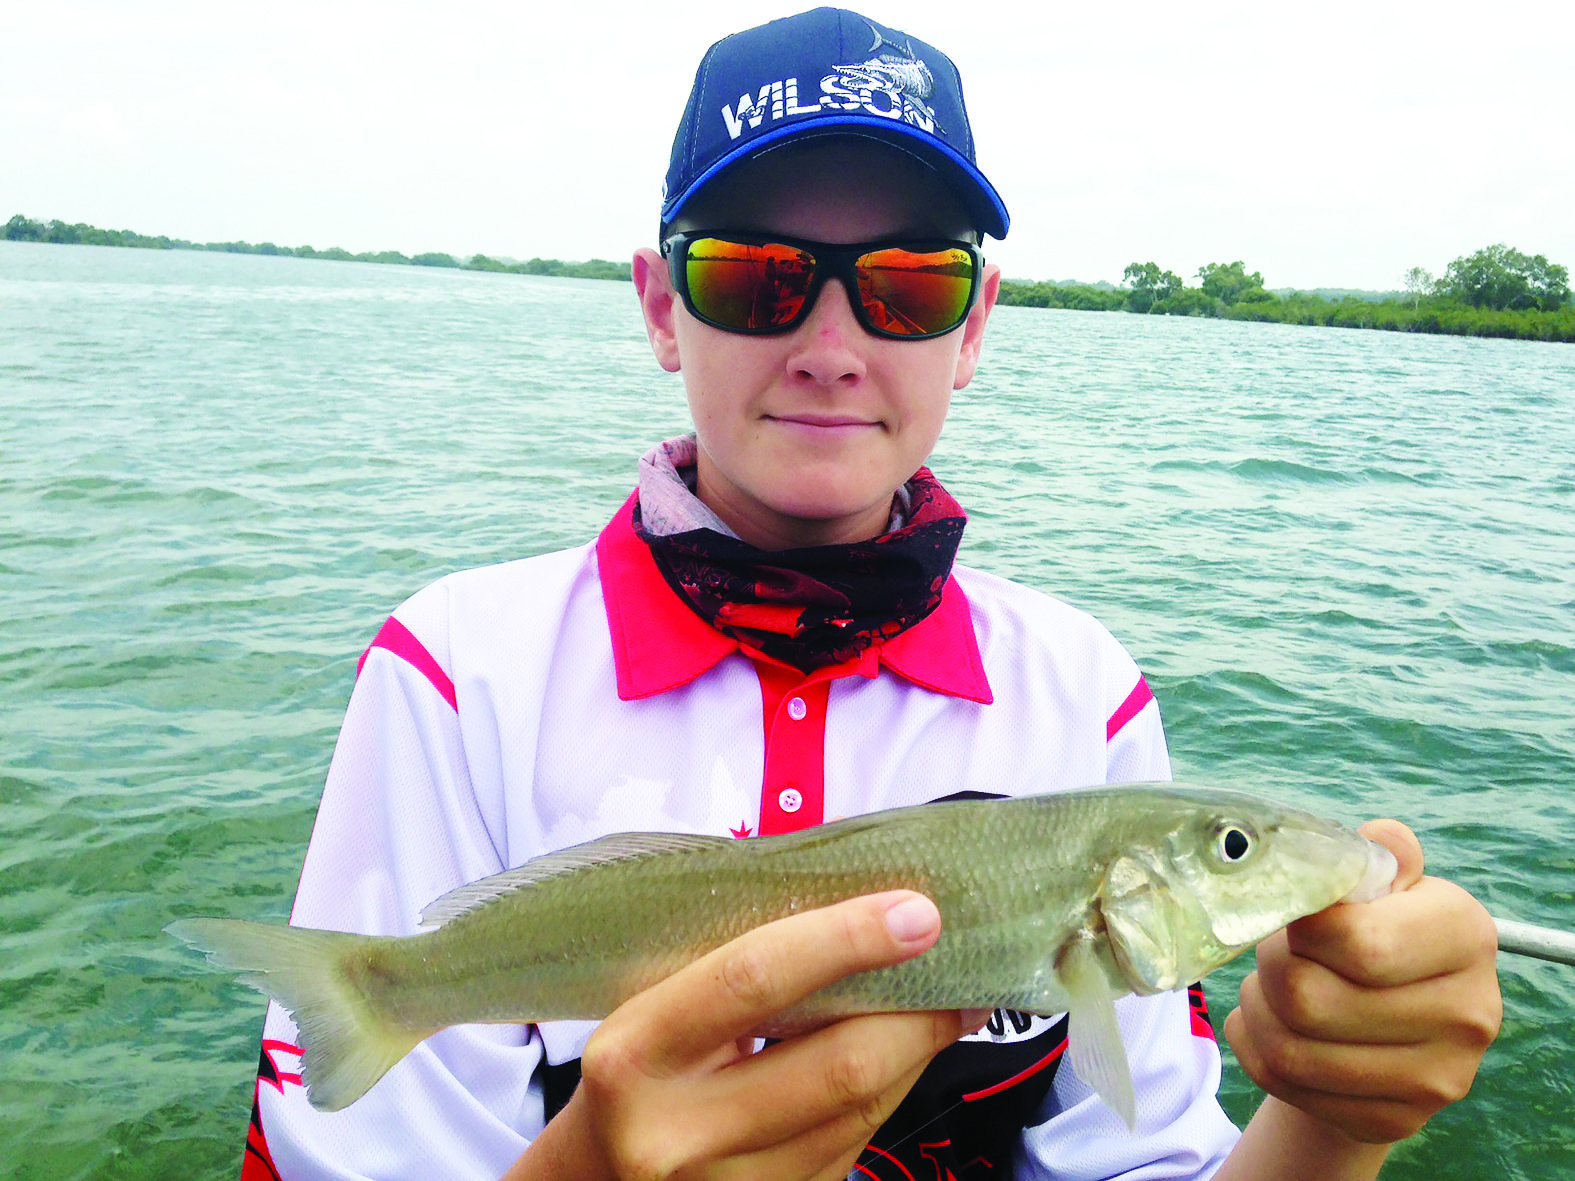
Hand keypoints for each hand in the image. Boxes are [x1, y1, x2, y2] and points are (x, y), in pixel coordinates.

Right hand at [513, 891, 981, 1179]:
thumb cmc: (635, 1069)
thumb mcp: (654, 1005)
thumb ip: (740, 959)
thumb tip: (860, 896)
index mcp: (637, 1055)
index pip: (754, 981)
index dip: (845, 941)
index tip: (917, 913)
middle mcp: (679, 1135)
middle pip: (839, 1066)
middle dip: (919, 1011)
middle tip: (967, 963)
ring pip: (862, 1113)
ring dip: (919, 1051)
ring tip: (952, 1000)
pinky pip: (855, 1147)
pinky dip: (891, 1092)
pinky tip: (902, 1055)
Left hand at [1224, 820, 1501, 1143]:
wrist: (1384, 1019)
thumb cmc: (1372, 930)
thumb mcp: (1382, 883)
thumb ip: (1376, 855)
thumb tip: (1376, 840)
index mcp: (1466, 934)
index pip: (1358, 942)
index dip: (1300, 927)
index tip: (1294, 916)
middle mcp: (1468, 1012)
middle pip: (1307, 998)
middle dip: (1269, 966)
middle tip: (1276, 951)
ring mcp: (1438, 1078)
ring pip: (1287, 1048)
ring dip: (1256, 1007)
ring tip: (1268, 986)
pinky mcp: (1395, 1119)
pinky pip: (1281, 1082)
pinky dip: (1254, 1046)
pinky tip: (1272, 1023)